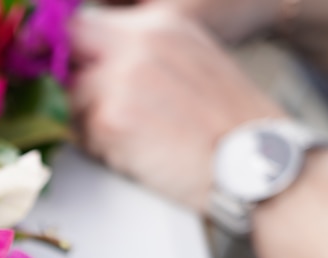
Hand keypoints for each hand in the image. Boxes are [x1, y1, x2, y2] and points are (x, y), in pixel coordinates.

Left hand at [70, 6, 283, 212]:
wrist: (256, 163)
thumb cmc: (230, 126)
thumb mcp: (194, 62)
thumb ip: (146, 53)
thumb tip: (97, 61)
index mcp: (160, 24)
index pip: (88, 24)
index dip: (81, 52)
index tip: (80, 73)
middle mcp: (137, 43)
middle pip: (71, 52)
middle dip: (76, 80)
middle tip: (102, 109)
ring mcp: (120, 79)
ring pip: (73, 99)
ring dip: (91, 122)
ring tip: (138, 140)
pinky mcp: (111, 119)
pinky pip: (81, 135)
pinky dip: (101, 150)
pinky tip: (140, 156)